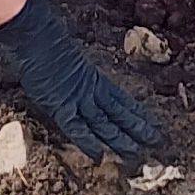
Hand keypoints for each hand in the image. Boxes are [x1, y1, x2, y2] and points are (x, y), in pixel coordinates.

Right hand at [0, 0, 161, 158]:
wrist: (39, 39)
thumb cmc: (48, 44)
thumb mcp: (68, 60)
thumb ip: (76, 72)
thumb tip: (76, 77)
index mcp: (94, 79)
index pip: (121, 100)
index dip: (136, 113)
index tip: (151, 123)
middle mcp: (91, 90)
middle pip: (118, 113)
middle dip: (136, 128)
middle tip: (155, 141)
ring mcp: (78, 99)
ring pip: (103, 123)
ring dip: (119, 139)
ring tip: (136, 152)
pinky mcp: (62, 107)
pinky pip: (76, 128)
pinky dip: (87, 141)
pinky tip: (99, 155)